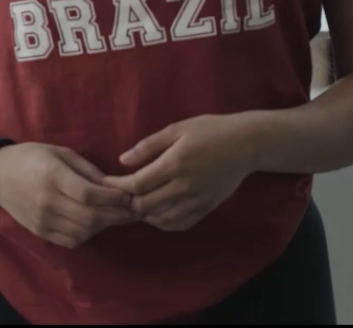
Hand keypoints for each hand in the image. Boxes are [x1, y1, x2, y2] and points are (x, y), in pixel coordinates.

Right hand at [0, 143, 133, 248]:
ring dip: (105, 226)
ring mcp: (43, 221)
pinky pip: (71, 240)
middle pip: (89, 217)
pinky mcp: (41, 232)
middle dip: (117, 215)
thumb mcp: (60, 152)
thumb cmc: (31, 156)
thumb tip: (113, 183)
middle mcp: (47, 202)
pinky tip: (98, 223)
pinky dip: (89, 234)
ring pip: (83, 232)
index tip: (131, 194)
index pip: (89, 194)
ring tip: (120, 215)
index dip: (114, 197)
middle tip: (135, 209)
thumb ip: (87, 169)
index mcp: (53, 177)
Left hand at [104, 114, 253, 231]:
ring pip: (160, 220)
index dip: (118, 185)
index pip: (137, 184)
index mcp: (174, 164)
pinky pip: (179, 224)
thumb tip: (122, 160)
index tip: (107, 181)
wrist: (245, 144)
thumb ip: (148, 145)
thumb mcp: (177, 129)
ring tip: (138, 201)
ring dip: (144, 213)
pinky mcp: (206, 209)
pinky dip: (163, 222)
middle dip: (129, 201)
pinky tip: (158, 212)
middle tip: (122, 192)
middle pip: (145, 206)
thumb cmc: (209, 130)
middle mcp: (184, 187)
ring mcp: (196, 201)